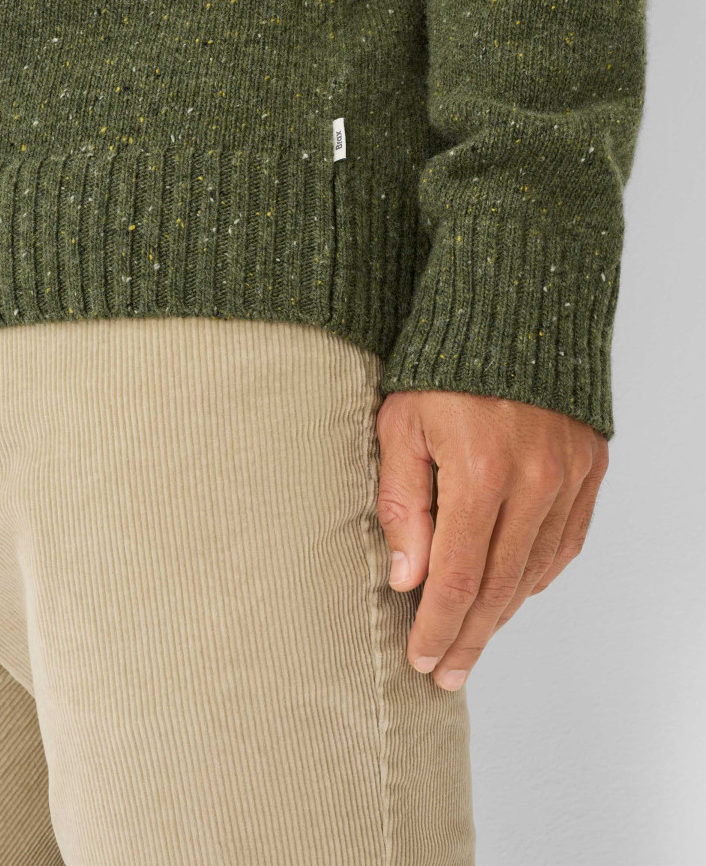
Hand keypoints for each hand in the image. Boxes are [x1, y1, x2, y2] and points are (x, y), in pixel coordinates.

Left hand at [375, 389, 608, 690]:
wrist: (510, 312)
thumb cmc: (441, 366)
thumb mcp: (400, 424)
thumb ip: (402, 503)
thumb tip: (406, 579)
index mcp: (479, 470)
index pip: (456, 575)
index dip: (437, 626)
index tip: (422, 660)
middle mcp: (534, 479)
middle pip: (499, 586)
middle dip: (468, 637)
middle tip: (445, 675)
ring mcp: (568, 476)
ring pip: (534, 571)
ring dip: (502, 615)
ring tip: (472, 643)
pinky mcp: (589, 468)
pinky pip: (565, 542)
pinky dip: (536, 576)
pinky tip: (513, 595)